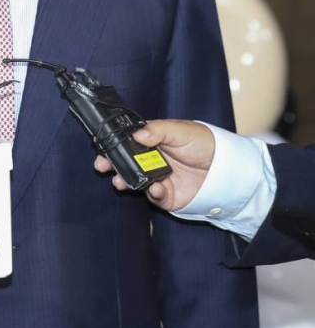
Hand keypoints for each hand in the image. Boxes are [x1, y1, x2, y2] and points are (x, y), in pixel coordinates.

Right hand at [94, 119, 215, 210]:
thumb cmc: (204, 143)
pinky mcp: (167, 196)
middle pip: (126, 162)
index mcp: (153, 141)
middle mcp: (152, 160)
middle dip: (111, 164)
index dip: (114, 145)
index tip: (103, 147)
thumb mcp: (180, 130)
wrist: (226, 168)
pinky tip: (155, 187)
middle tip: (101, 165)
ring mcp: (158, 178)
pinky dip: (151, 193)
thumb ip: (158, 130)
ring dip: (125, 180)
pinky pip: (153, 196)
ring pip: (135, 180)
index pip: (128, 142)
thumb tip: (137, 134)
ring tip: (120, 180)